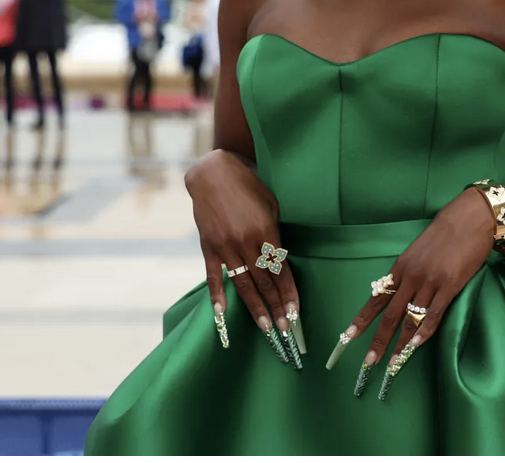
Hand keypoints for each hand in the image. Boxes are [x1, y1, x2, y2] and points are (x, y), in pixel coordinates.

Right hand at [185, 150, 302, 364]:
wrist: (213, 173)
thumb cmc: (249, 186)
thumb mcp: (271, 204)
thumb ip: (275, 233)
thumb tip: (280, 259)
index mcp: (266, 231)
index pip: (281, 270)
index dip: (289, 293)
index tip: (296, 312)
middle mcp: (246, 242)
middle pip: (265, 282)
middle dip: (276, 307)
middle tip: (285, 330)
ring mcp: (225, 246)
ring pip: (243, 284)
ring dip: (255, 308)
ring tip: (265, 328)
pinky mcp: (208, 246)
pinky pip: (214, 275)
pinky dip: (218, 294)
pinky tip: (222, 313)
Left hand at [336, 190, 493, 395]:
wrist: (469, 219)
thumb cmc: (444, 234)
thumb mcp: (417, 252)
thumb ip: (407, 274)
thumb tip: (397, 295)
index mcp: (400, 268)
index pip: (376, 299)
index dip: (362, 320)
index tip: (348, 337)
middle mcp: (411, 277)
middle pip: (389, 315)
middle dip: (378, 340)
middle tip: (369, 362)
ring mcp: (430, 282)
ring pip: (410, 319)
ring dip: (400, 344)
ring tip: (393, 363)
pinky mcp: (449, 286)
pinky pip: (434, 314)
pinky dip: (424, 332)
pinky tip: (415, 346)